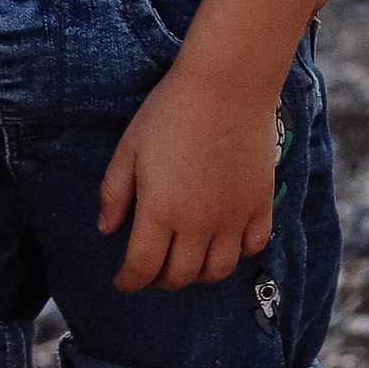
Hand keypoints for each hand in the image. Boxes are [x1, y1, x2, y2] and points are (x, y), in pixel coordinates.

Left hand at [98, 58, 282, 292]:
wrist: (226, 86)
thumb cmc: (170, 112)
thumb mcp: (129, 149)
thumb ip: (114, 193)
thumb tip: (107, 229)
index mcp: (161, 210)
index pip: (143, 267)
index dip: (129, 281)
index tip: (122, 281)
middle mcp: (199, 223)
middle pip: (181, 276)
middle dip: (161, 280)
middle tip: (152, 270)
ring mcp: (234, 216)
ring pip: (218, 270)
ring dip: (198, 274)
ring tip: (186, 260)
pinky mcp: (261, 203)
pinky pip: (254, 246)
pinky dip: (237, 253)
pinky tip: (224, 241)